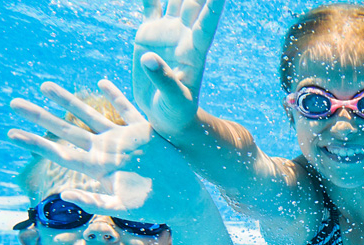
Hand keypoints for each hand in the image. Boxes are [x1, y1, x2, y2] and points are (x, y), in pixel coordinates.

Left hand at [7, 80, 199, 223]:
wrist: (184, 199)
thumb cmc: (155, 208)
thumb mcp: (123, 207)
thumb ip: (94, 201)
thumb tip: (64, 195)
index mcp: (97, 168)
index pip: (58, 152)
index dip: (34, 143)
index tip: (11, 133)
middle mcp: (105, 151)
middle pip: (66, 130)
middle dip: (40, 117)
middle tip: (14, 104)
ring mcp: (124, 139)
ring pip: (89, 115)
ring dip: (67, 101)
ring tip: (44, 86)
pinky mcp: (144, 132)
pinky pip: (126, 109)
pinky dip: (115, 95)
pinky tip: (101, 82)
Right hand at [132, 0, 224, 134]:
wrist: (165, 115)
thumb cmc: (177, 112)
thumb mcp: (174, 99)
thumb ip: (164, 79)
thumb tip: (149, 58)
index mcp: (195, 49)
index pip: (207, 21)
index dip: (214, 5)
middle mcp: (184, 34)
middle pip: (193, 2)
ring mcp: (167, 31)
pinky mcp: (149, 33)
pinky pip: (151, 5)